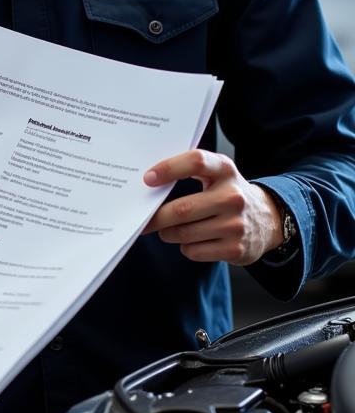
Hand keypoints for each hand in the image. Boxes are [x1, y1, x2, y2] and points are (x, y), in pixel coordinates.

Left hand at [142, 150, 281, 264]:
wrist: (269, 219)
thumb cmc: (228, 193)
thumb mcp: (217, 174)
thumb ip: (188, 171)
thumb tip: (148, 181)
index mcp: (225, 170)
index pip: (196, 162)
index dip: (170, 168)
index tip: (148, 179)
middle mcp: (233, 196)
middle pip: (182, 209)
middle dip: (156, 217)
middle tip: (142, 220)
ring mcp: (236, 224)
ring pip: (184, 233)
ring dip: (168, 233)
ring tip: (167, 229)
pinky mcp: (236, 249)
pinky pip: (193, 251)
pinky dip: (185, 247)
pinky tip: (191, 240)